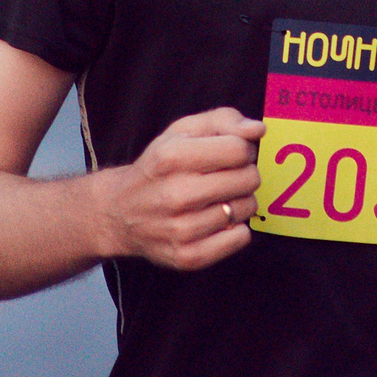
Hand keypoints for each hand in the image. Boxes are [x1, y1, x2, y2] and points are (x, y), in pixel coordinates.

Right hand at [96, 107, 263, 270]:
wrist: (119, 213)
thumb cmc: (159, 167)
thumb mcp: (182, 131)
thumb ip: (224, 120)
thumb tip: (258, 130)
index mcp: (171, 157)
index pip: (239, 149)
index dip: (243, 149)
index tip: (231, 154)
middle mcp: (175, 194)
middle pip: (248, 179)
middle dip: (244, 173)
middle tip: (226, 177)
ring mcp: (180, 229)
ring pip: (247, 208)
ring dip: (240, 201)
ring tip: (218, 198)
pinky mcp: (187, 256)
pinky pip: (240, 238)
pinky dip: (236, 228)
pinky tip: (217, 221)